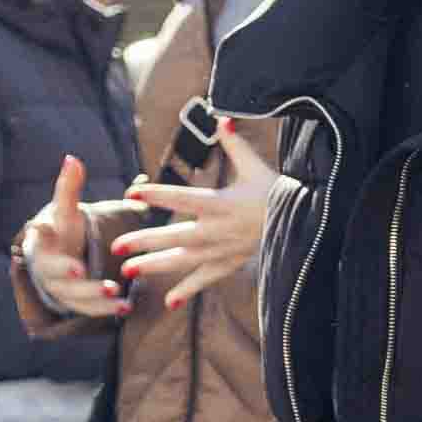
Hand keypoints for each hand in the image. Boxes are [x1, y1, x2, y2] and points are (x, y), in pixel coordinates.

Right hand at [15, 157, 130, 324]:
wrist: (57, 260)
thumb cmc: (62, 231)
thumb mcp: (65, 210)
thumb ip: (69, 187)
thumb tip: (72, 158)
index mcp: (42, 239)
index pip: (37, 234)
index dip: (39, 230)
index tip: (42, 225)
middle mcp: (45, 265)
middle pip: (52, 271)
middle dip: (67, 271)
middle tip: (82, 270)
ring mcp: (58, 287)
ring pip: (71, 295)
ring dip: (93, 296)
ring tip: (116, 295)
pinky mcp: (73, 302)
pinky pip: (87, 309)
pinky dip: (104, 310)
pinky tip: (126, 308)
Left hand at [107, 145, 295, 305]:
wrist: (306, 223)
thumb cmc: (278, 192)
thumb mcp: (257, 166)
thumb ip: (235, 145)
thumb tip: (221, 119)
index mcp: (222, 203)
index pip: (182, 198)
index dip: (156, 196)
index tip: (131, 194)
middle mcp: (218, 230)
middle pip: (175, 237)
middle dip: (144, 242)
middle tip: (115, 246)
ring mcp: (223, 250)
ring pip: (183, 261)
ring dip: (155, 266)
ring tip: (127, 271)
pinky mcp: (231, 263)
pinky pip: (206, 279)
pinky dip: (188, 291)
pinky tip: (168, 302)